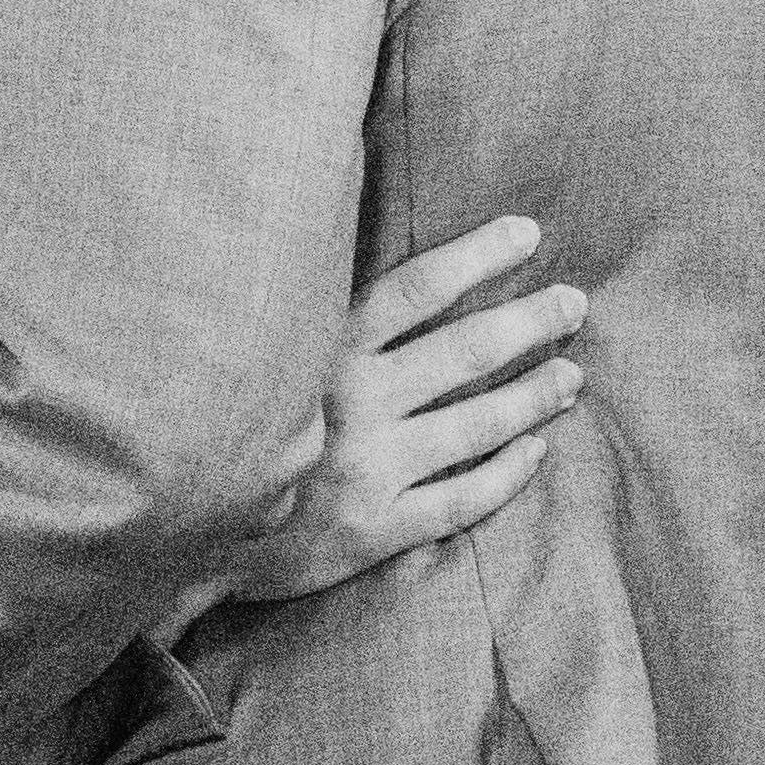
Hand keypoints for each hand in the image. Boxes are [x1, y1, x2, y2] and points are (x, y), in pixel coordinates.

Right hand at [228, 216, 585, 604]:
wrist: (189, 531)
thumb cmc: (233, 421)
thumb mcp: (268, 351)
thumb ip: (322, 314)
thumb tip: (389, 264)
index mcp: (325, 347)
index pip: (418, 287)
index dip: (478, 255)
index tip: (528, 233)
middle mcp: (354, 402)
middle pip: (464, 352)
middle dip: (529, 322)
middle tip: (574, 303)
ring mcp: (371, 469)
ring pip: (476, 426)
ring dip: (533, 396)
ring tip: (571, 376)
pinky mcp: (378, 529)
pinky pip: (462, 501)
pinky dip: (506, 474)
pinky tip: (535, 451)